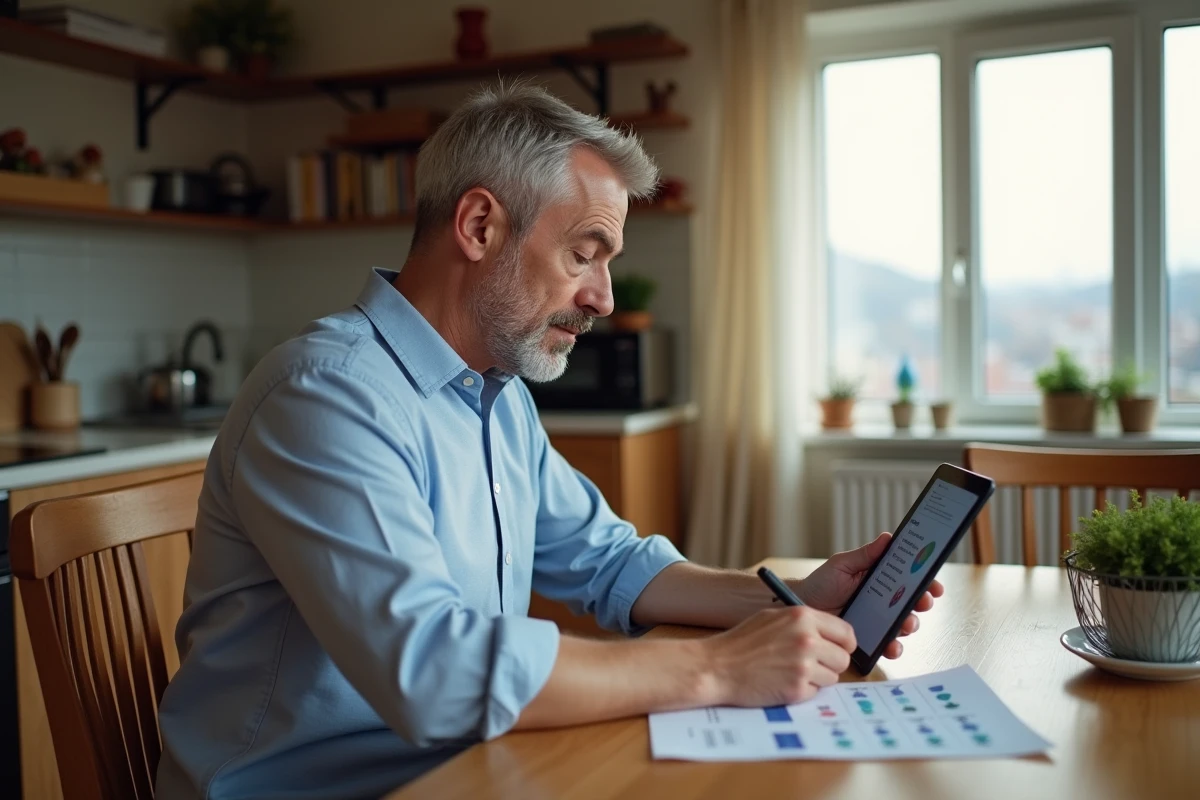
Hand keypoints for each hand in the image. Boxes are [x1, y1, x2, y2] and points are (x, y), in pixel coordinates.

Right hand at [701, 606, 855, 706]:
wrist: (717, 667)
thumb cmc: (741, 642)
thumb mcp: (773, 618)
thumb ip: (803, 623)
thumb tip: (829, 635)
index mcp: (803, 617)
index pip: (846, 633)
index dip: (844, 644)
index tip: (838, 650)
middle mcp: (808, 640)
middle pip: (843, 658)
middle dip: (830, 663)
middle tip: (810, 665)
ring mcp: (803, 666)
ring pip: (831, 678)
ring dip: (816, 679)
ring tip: (789, 672)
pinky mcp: (797, 690)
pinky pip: (815, 692)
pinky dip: (802, 691)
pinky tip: (781, 683)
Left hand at [793, 533, 943, 659]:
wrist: (802, 606)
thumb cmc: (821, 583)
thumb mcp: (842, 565)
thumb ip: (865, 555)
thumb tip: (888, 538)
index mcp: (881, 579)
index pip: (910, 579)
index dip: (926, 581)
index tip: (935, 585)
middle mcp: (884, 600)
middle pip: (912, 602)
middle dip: (922, 603)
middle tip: (922, 602)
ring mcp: (878, 620)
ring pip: (903, 624)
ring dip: (910, 625)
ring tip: (906, 624)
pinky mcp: (869, 637)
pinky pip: (887, 644)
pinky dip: (893, 647)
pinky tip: (892, 646)